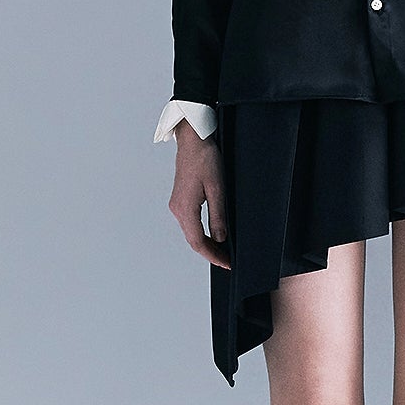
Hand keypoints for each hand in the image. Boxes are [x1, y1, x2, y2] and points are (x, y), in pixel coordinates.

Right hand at [168, 120, 230, 269]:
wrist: (193, 140)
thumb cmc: (205, 159)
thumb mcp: (217, 188)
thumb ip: (218, 216)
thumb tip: (220, 238)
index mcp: (185, 208)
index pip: (198, 242)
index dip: (213, 255)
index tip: (226, 263)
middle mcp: (177, 209)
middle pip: (192, 240)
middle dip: (210, 252)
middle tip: (227, 261)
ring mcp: (177, 204)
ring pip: (191, 233)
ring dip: (205, 244)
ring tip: (222, 251)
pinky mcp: (180, 200)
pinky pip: (190, 223)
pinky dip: (201, 233)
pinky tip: (212, 234)